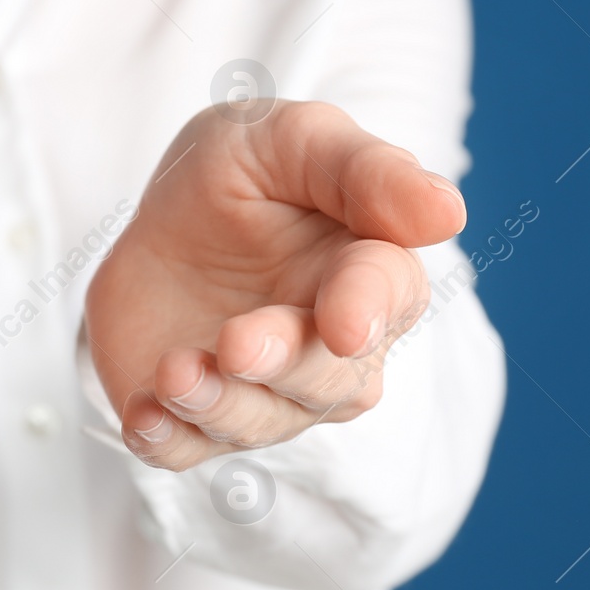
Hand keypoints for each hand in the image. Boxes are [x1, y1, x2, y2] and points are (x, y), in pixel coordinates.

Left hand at [83, 101, 465, 470]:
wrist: (156, 216)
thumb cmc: (241, 173)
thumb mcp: (292, 139)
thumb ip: (365, 170)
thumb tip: (446, 212)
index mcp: (368, 272)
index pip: (387, 296)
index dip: (366, 308)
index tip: (345, 324)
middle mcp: (328, 349)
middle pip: (329, 379)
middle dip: (285, 364)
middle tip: (238, 342)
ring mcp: (261, 392)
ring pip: (259, 423)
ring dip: (218, 403)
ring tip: (174, 370)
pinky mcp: (194, 417)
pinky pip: (186, 450)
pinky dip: (166, 441)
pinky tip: (143, 416)